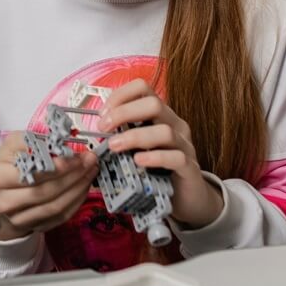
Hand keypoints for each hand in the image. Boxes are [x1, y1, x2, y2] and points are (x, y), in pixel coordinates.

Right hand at [0, 130, 97, 239]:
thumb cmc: (7, 168)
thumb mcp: (11, 147)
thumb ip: (34, 141)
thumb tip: (63, 142)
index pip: (32, 172)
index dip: (57, 165)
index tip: (76, 154)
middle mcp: (6, 202)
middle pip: (46, 191)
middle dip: (73, 174)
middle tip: (89, 160)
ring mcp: (20, 218)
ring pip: (55, 206)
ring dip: (78, 187)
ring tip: (90, 171)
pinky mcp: (34, 227)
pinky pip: (61, 216)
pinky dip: (76, 201)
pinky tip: (84, 186)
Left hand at [98, 79, 223, 227]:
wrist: (187, 197)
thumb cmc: (158, 168)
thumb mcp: (137, 146)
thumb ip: (122, 134)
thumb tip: (96, 129)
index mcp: (160, 115)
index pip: (143, 88)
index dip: (120, 96)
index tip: (102, 114)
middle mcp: (175, 125)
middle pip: (154, 104)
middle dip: (123, 113)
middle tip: (103, 128)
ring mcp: (185, 146)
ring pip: (165, 131)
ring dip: (134, 136)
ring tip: (114, 147)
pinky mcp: (189, 168)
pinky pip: (176, 157)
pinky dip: (155, 157)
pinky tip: (138, 161)